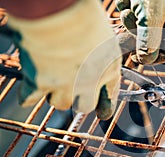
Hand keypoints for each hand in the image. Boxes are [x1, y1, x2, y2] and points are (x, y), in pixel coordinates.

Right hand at [5, 0, 121, 119]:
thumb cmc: (83, 14)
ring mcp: (65, 86)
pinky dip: (28, 93)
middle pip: (84, 106)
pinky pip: (29, 99)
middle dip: (78, 98)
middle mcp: (90, 82)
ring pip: (59, 103)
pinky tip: (31, 81)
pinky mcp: (40, 84)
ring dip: (54, 92)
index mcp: (109, 70)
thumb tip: (92, 59)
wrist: (58, 10)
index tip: (102, 111)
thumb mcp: (103, 35)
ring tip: (50, 74)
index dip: (105, 106)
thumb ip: (99, 54)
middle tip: (70, 86)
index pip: (110, 99)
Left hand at [116, 0, 164, 63]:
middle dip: (137, 36)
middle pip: (151, 43)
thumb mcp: (151, 16)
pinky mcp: (140, 3)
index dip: (153, 58)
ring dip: (129, 21)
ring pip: (138, 29)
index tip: (137, 56)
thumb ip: (149, 40)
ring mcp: (153, 12)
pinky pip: (131, 14)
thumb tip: (145, 60)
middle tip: (129, 29)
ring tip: (128, 8)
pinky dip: (126, 8)